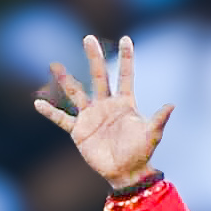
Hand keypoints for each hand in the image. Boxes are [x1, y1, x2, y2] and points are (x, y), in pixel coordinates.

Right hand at [34, 35, 173, 191]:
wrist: (126, 172)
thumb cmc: (141, 153)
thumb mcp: (151, 135)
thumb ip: (159, 120)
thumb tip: (172, 105)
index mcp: (124, 103)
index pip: (125, 76)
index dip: (126, 58)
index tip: (126, 39)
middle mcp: (106, 105)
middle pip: (99, 76)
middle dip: (94, 58)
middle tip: (88, 38)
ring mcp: (91, 116)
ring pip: (76, 93)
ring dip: (66, 80)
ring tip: (54, 65)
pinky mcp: (79, 130)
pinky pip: (62, 119)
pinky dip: (50, 112)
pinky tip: (38, 104)